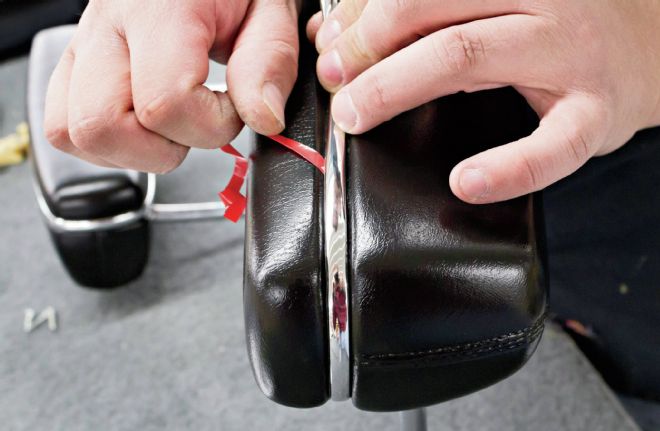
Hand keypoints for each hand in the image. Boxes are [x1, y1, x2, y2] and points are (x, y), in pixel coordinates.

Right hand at [44, 0, 299, 172]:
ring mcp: (84, 43)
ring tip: (174, 125)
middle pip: (100, 125)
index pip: (163, 104)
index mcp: (157, 8)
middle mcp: (107, 24)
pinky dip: (107, 141)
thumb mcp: (271, 11)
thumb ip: (270, 63)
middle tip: (200, 123)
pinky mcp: (76, 61)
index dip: (211, 127)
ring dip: (130, 150)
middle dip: (163, 148)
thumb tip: (263, 117)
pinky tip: (145, 126)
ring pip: (72, 133)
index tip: (235, 110)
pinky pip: (65, 124)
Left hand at [309, 0, 659, 202]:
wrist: (644, 47)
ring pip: (468, 56)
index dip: (359, 17)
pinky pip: (551, 144)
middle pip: (430, 10)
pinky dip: (508, 167)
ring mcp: (568, 53)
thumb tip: (334, 30)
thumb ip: (420, 15)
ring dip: (397, 87)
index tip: (327, 46)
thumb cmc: (550, 29)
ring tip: (356, 115)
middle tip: (332, 81)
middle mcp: (538, 1)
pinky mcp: (594, 112)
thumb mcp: (486, 8)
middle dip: (366, 47)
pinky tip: (465, 181)